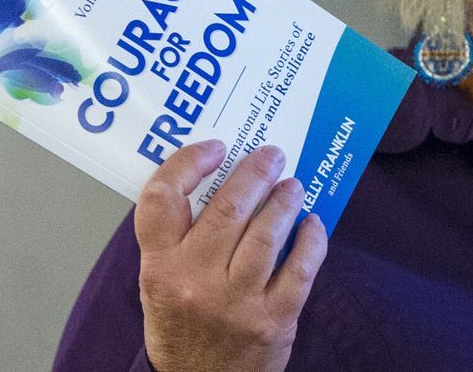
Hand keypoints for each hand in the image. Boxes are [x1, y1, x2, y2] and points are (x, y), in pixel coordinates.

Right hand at [135, 140, 327, 371]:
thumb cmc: (182, 324)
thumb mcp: (161, 280)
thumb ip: (179, 234)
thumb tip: (220, 175)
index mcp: (160, 266)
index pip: (162, 198)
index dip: (188, 163)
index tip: (214, 148)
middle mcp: (194, 281)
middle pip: (228, 209)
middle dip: (255, 173)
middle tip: (272, 155)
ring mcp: (236, 302)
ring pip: (268, 233)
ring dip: (285, 200)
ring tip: (292, 185)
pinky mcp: (274, 320)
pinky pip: (301, 268)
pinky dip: (312, 240)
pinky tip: (312, 224)